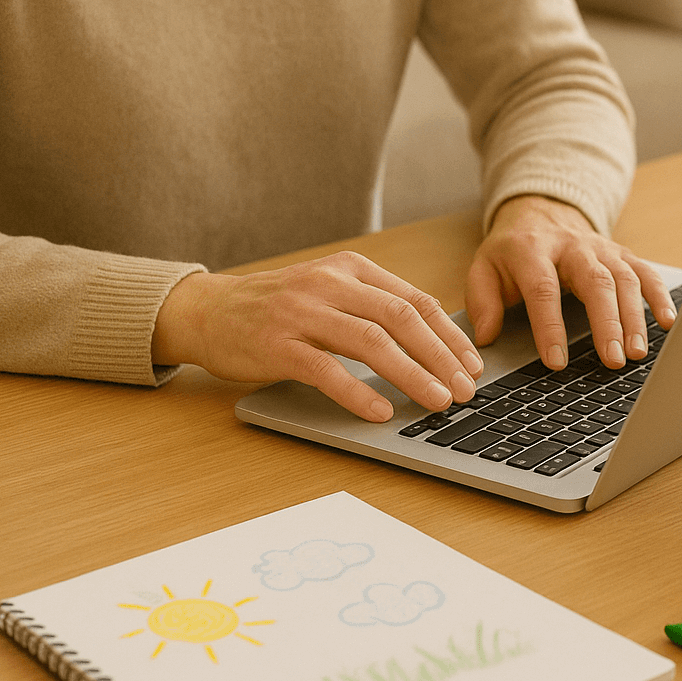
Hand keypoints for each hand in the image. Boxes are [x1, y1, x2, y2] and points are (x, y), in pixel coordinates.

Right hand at [153, 252, 483, 421]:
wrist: (208, 310)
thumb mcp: (331, 292)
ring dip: (411, 375)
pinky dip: (358, 392)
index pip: (416, 301)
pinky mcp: (276, 344)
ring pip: (371, 342)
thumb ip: (375, 307)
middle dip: (441, 357)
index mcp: (351, 269)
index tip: (473, 365)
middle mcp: (330, 284)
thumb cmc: (279, 308)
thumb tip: (437, 344)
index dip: (450, 336)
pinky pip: (326, 370)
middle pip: (401, 319)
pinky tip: (381, 411)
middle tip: (465, 389)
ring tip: (437, 401)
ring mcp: (301, 312)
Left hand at [465, 194, 676, 369]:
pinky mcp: (622, 254)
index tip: (557, 361)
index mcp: (533, 250)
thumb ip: (482, 301)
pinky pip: (646, 273)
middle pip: (595, 282)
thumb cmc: (513, 250)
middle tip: (613, 359)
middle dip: (606, 323)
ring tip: (637, 352)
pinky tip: (667, 322)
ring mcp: (602, 249)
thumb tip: (486, 336)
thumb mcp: (484, 268)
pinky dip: (660, 296)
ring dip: (634, 317)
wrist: (541, 211)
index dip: (550, 326)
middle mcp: (572, 247)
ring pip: (624, 279)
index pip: (543, 289)